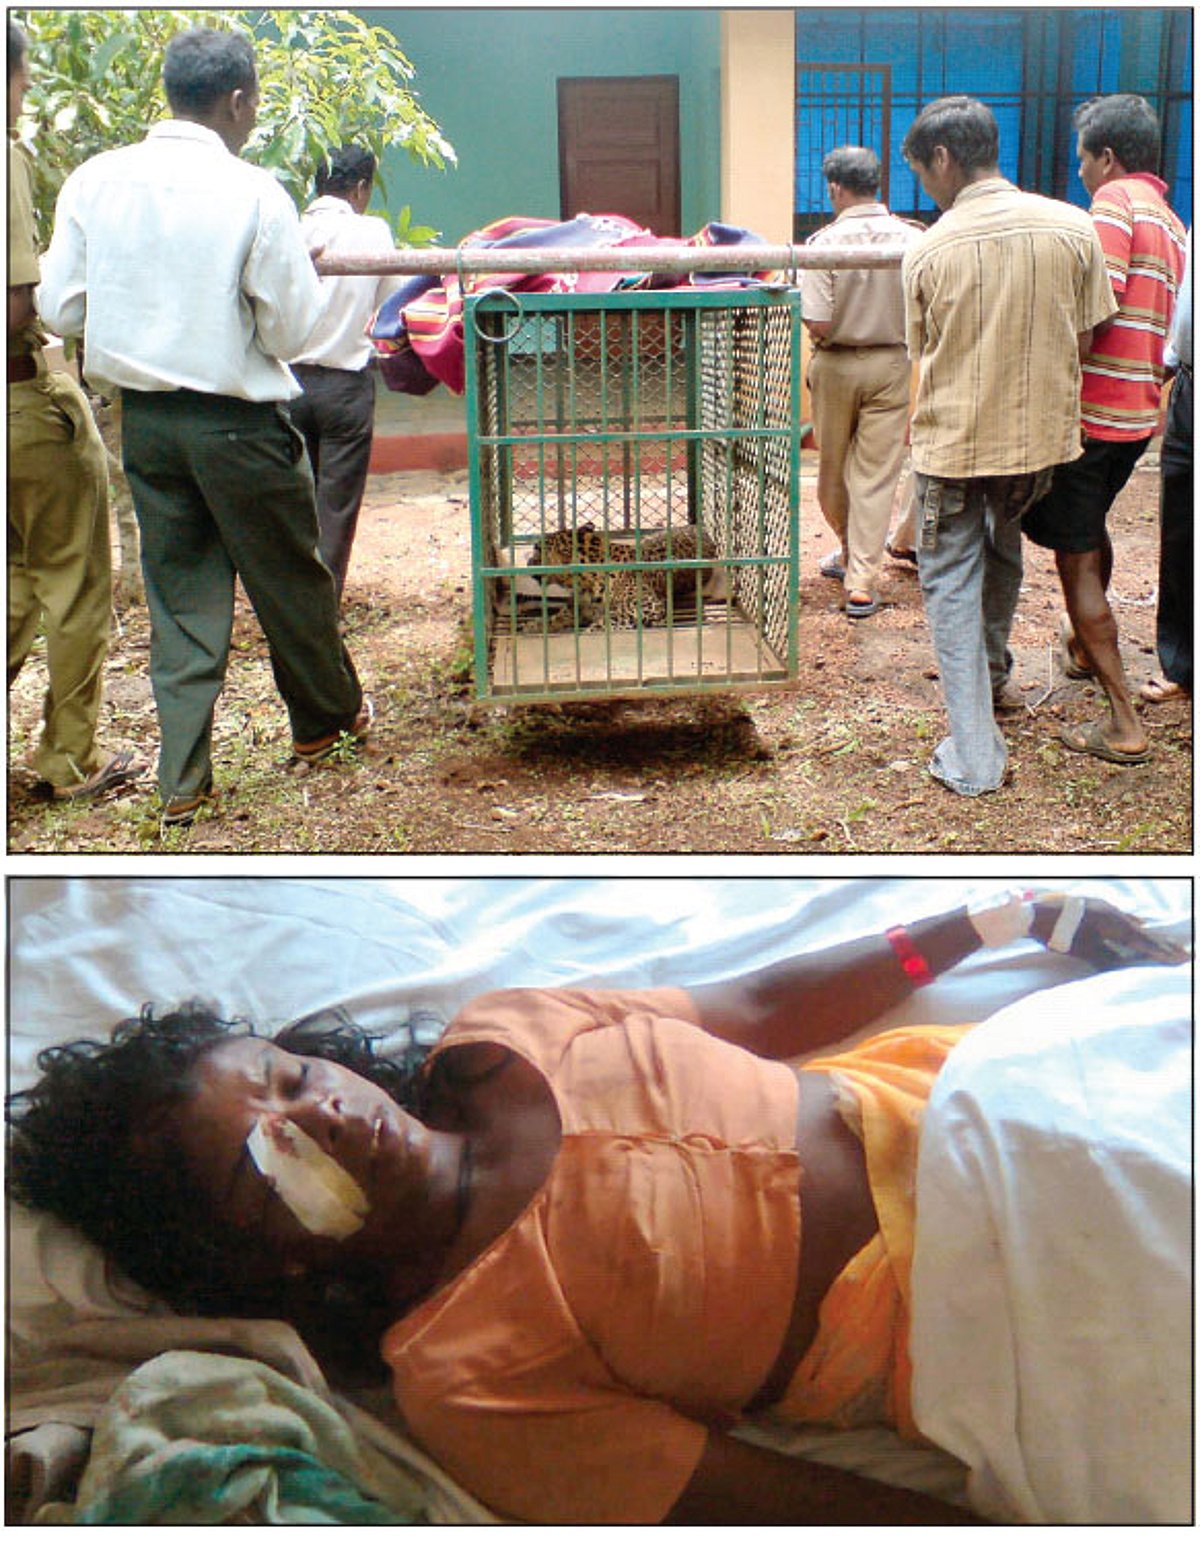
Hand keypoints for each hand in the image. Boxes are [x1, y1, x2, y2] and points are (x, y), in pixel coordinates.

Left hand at [1032, 893, 1189, 970]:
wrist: (1033, 914)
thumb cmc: (1059, 934)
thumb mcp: (1086, 951)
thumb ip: (1108, 958)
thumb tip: (1124, 965)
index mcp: (1113, 922)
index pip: (1142, 941)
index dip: (1160, 952)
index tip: (1176, 959)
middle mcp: (1112, 911)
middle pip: (1141, 931)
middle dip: (1159, 944)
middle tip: (1179, 953)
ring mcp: (1103, 906)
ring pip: (1131, 922)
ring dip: (1147, 934)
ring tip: (1163, 942)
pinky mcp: (1094, 905)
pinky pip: (1119, 915)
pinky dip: (1131, 923)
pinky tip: (1137, 922)